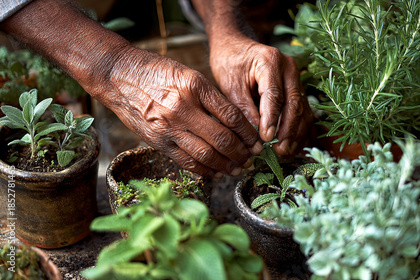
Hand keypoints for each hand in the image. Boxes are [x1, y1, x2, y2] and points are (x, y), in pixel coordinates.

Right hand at [99, 48, 261, 177]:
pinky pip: (186, 162)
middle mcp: (182, 108)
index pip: (232, 117)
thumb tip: (236, 125)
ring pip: (206, 155)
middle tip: (252, 159)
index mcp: (195, 87)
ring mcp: (168, 128)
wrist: (118, 76)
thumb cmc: (156, 72)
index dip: (249, 134)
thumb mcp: (188, 75)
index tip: (258, 142)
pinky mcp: (157, 142)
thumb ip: (210, 98)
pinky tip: (216, 172)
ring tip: (238, 169)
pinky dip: (205, 170)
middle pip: (222, 140)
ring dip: (227, 166)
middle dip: (242, 153)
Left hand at [208, 35, 312, 155]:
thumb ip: (243, 108)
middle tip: (279, 150)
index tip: (266, 139)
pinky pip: (303, 112)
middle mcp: (289, 68)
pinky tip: (292, 146)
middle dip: (288, 130)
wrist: (235, 47)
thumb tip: (255, 135)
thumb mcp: (230, 84)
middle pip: (294, 103)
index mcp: (270, 61)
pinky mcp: (297, 89)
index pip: (275, 95)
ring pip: (303, 110)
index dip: (272, 119)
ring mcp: (296, 78)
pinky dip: (299, 130)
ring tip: (285, 152)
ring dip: (296, 133)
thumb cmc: (230, 63)